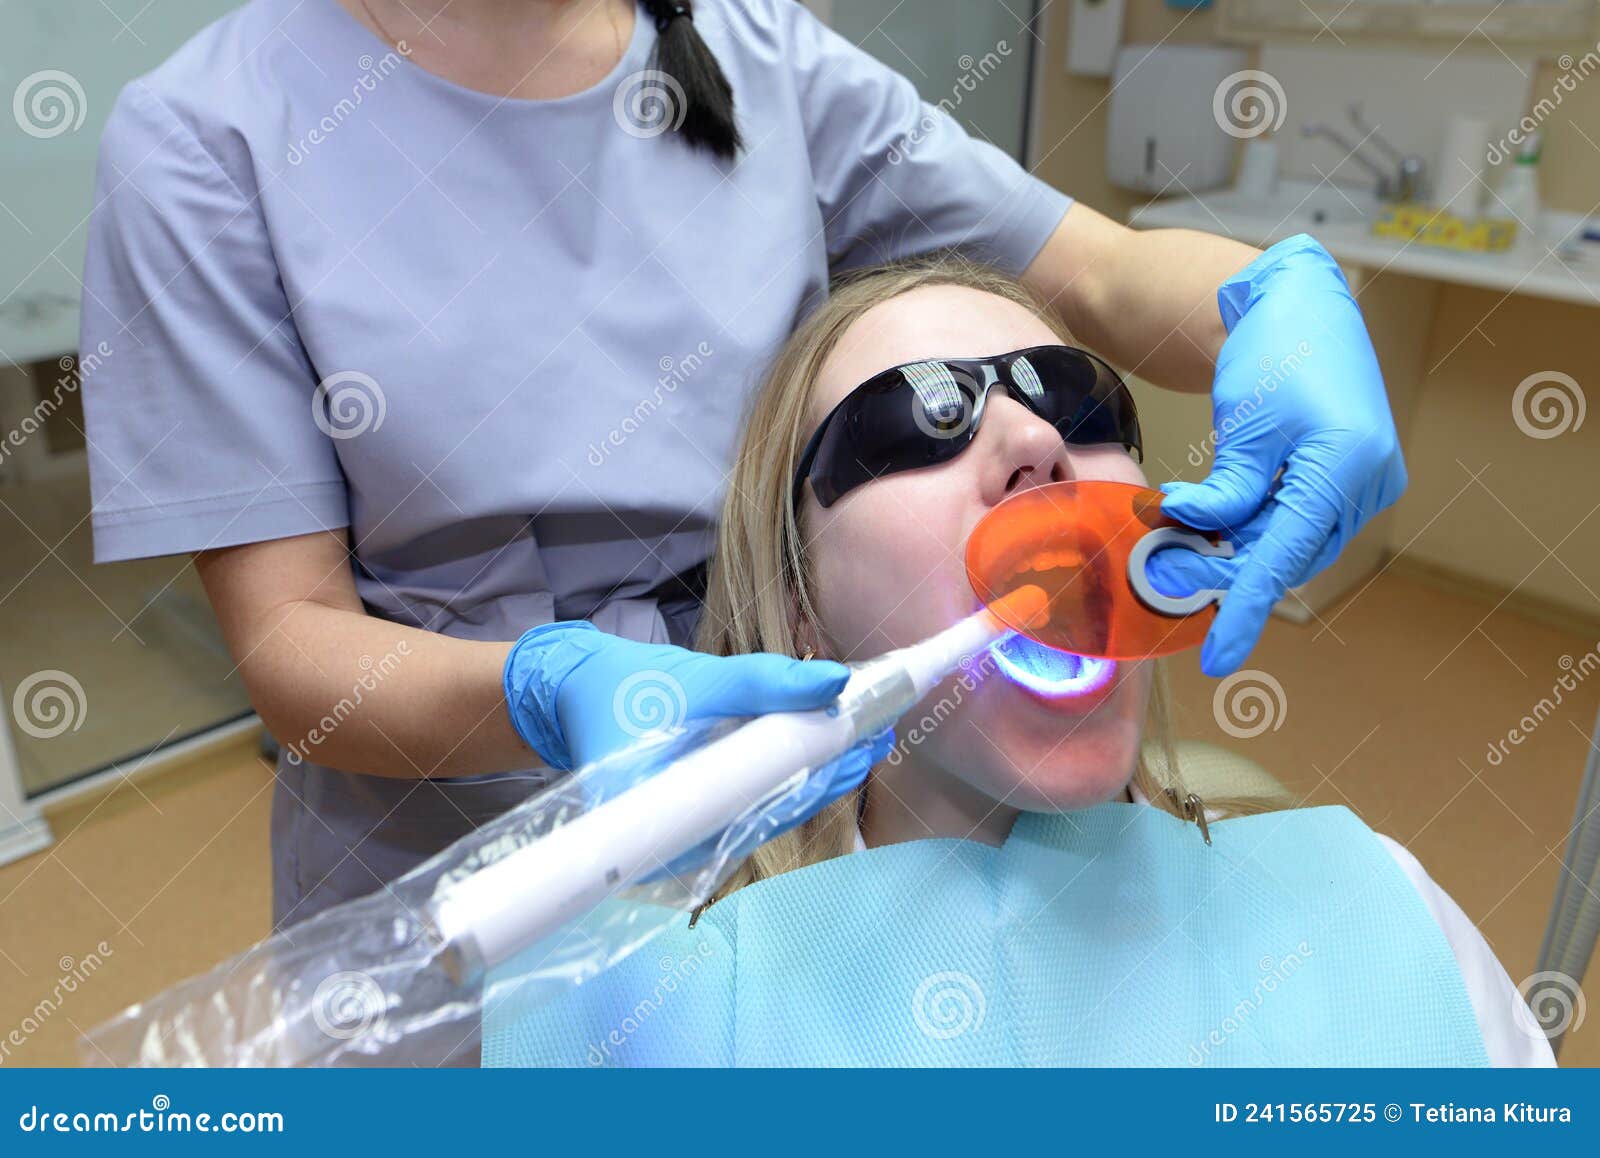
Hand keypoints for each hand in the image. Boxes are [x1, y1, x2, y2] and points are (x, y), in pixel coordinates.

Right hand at [503, 621, 882, 838]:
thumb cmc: (626, 690)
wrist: (580, 695)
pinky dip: (792, 772)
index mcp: (666, 825)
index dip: (817, 781)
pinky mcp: (700, 823)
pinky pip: (755, 804)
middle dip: (830, 773)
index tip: (860, 748)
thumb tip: (835, 683)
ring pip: (768, 811)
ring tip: (867, 738)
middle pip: (773, 814)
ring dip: (818, 773)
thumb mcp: (696, 679)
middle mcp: (680, 848)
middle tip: (879, 735)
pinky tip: (827, 746)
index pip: (762, 810)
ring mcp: (692, 838)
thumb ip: (764, 682)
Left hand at [1152, 234, 1406, 676]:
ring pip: (1289, 543)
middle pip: (1287, 554)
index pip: (1285, 555)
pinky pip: (1296, 522)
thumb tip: (1186, 530)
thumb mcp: (1243, 425)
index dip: (1244, 608)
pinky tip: (1213, 519)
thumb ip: (1224, 489)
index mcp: (1347, 466)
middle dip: (1225, 567)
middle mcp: (1368, 482)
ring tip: (1181, 534)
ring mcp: (1364, 483)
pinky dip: (1252, 526)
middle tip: (1165, 566)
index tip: (1219, 658)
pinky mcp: (1348, 480)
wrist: (1303, 306)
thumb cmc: (1276, 352)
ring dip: (1236, 546)